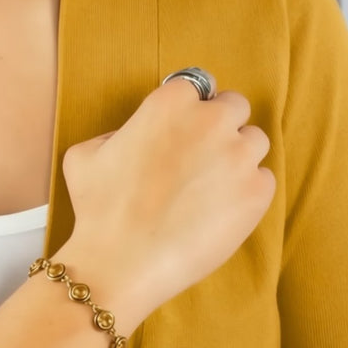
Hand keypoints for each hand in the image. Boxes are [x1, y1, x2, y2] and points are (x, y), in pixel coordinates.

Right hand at [59, 77, 274, 322]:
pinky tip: (218, 209)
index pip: (197, 86)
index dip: (189, 108)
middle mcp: (211, 121)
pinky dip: (246, 191)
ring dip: (237, 156)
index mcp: (170, 102)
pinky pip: (263, 180)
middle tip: (200, 154)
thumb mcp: (85, 153)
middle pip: (234, 107)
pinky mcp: (256, 193)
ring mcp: (239, 156)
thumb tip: (134, 137)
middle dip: (220, 125)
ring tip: (211, 184)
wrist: (122, 261)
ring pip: (254, 141)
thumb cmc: (98, 208)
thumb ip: (116, 132)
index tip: (182, 126)